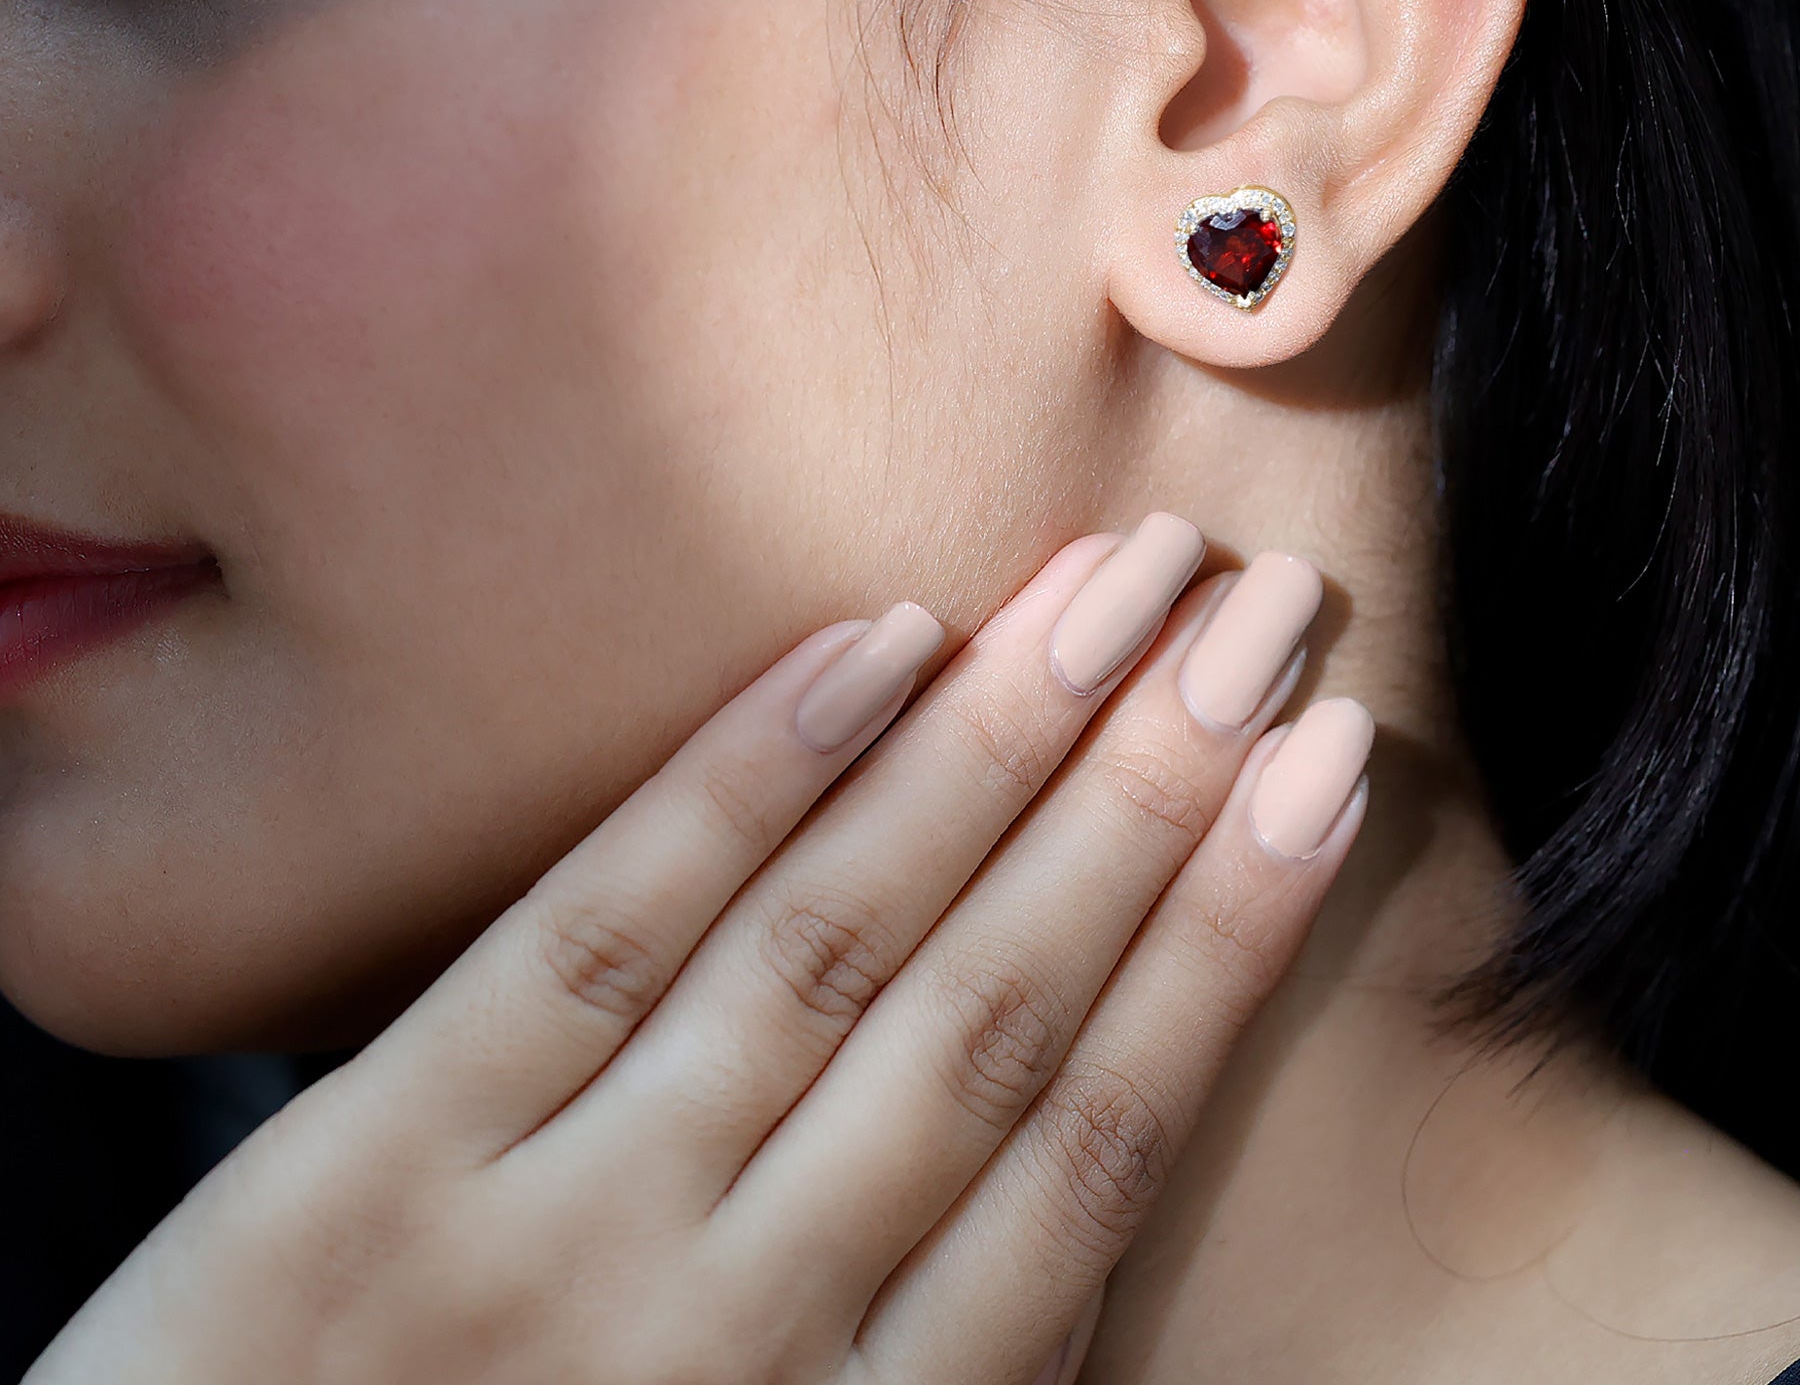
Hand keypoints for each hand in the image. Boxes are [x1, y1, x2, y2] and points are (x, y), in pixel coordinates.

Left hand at [28, 516, 1373, 1384]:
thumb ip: (930, 1344)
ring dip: (994, 746)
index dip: (1225, 938)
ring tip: (1115, 588)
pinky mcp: (374, 1168)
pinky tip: (869, 644)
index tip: (1327, 764)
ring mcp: (554, 1239)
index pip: (1095, 1139)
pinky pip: (594, 935)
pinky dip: (745, 780)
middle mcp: (740, 1330)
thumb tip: (1099, 1120)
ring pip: (832, 944)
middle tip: (1258, 612)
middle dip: (1148, 792)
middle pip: (996, 1006)